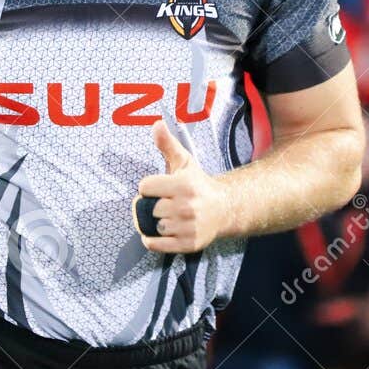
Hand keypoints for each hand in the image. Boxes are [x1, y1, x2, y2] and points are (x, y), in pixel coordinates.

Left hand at [136, 121, 229, 253]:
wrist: (224, 209)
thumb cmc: (198, 185)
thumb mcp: (185, 162)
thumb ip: (167, 144)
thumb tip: (156, 123)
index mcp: (183, 185)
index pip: (145, 187)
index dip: (149, 187)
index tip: (158, 188)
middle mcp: (186, 206)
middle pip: (147, 208)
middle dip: (151, 205)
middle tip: (163, 204)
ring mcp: (188, 227)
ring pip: (152, 226)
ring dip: (153, 223)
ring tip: (164, 217)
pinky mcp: (189, 244)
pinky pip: (156, 245)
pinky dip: (151, 241)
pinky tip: (158, 233)